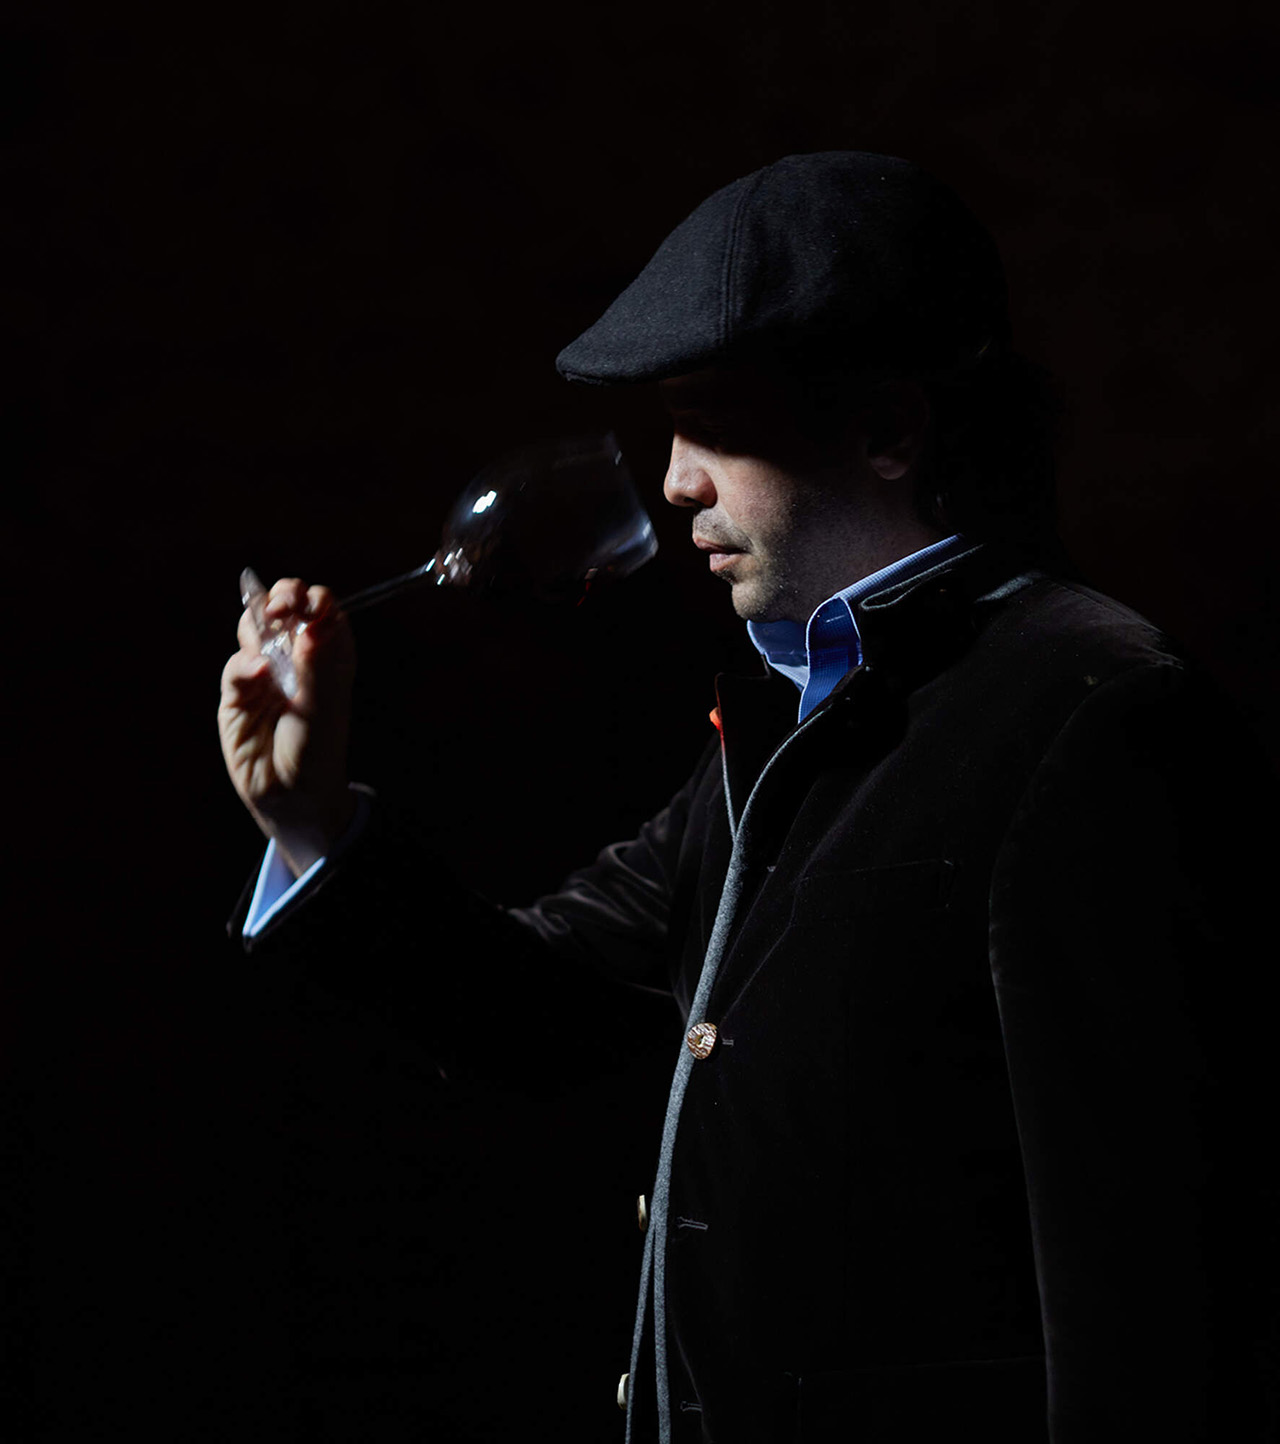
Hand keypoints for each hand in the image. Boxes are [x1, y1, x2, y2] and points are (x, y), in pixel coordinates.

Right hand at [219, 578, 357, 876]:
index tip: (308, 608)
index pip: (322, 608)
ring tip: (268, 643)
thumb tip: (313, 624)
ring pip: (254, 627)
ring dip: (259, 625)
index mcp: (328, 654)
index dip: (313, 600)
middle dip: (282, 598)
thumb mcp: (323, 708)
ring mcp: (265, 671)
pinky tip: (258, 674)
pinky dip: (245, 665)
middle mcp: (296, 657)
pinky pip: (236, 665)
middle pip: (285, 606)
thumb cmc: (318, 752)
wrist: (291, 797)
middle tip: (281, 610)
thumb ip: (316, 665)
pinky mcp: (238, 692)